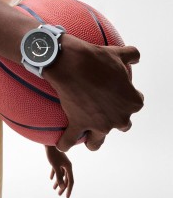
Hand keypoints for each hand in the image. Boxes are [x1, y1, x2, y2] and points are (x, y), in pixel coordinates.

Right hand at [43, 34, 143, 151]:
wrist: (72, 63)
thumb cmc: (96, 58)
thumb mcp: (118, 53)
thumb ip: (131, 55)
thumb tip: (135, 57)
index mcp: (132, 101)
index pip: (134, 105)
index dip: (124, 101)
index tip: (115, 96)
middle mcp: (119, 117)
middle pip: (121, 126)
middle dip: (113, 121)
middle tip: (102, 111)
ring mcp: (99, 124)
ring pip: (97, 141)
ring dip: (93, 140)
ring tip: (86, 137)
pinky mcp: (78, 125)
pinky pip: (69, 140)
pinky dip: (65, 143)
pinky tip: (62, 144)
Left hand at [45, 146, 73, 197]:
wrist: (49, 142)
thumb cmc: (52, 153)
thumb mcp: (55, 166)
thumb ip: (59, 176)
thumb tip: (62, 187)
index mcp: (69, 167)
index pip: (70, 181)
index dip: (69, 190)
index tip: (67, 197)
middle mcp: (67, 165)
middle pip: (66, 179)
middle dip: (63, 187)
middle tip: (59, 195)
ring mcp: (62, 162)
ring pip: (61, 175)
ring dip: (58, 182)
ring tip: (53, 188)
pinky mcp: (57, 160)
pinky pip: (57, 170)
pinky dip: (54, 174)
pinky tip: (50, 178)